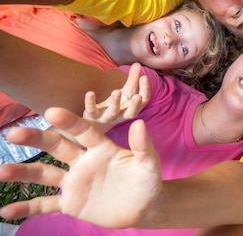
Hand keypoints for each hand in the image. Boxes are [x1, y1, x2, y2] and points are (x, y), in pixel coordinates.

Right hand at [0, 107, 161, 227]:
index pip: (83, 130)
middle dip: (37, 139)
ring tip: (1, 171)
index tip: (52, 111)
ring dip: (23, 173)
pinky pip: (45, 205)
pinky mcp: (70, 203)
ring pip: (45, 174)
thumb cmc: (148, 181)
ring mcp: (74, 182)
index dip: (69, 121)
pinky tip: (5, 211)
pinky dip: (26, 209)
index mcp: (101, 148)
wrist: (144, 207)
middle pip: (57, 147)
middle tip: (14, 133)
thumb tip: (139, 123)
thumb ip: (143, 146)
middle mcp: (83, 161)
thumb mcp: (149, 164)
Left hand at [83, 63, 150, 130]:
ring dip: (115, 102)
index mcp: (132, 107)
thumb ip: (133, 79)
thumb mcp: (125, 92)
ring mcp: (107, 117)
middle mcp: (122, 114)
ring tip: (116, 91)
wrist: (97, 122)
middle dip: (135, 105)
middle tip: (138, 96)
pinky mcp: (93, 116)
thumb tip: (138, 64)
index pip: (144, 100)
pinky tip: (90, 93)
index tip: (144, 77)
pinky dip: (90, 102)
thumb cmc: (116, 104)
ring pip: (113, 112)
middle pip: (131, 112)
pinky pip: (91, 110)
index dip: (145, 90)